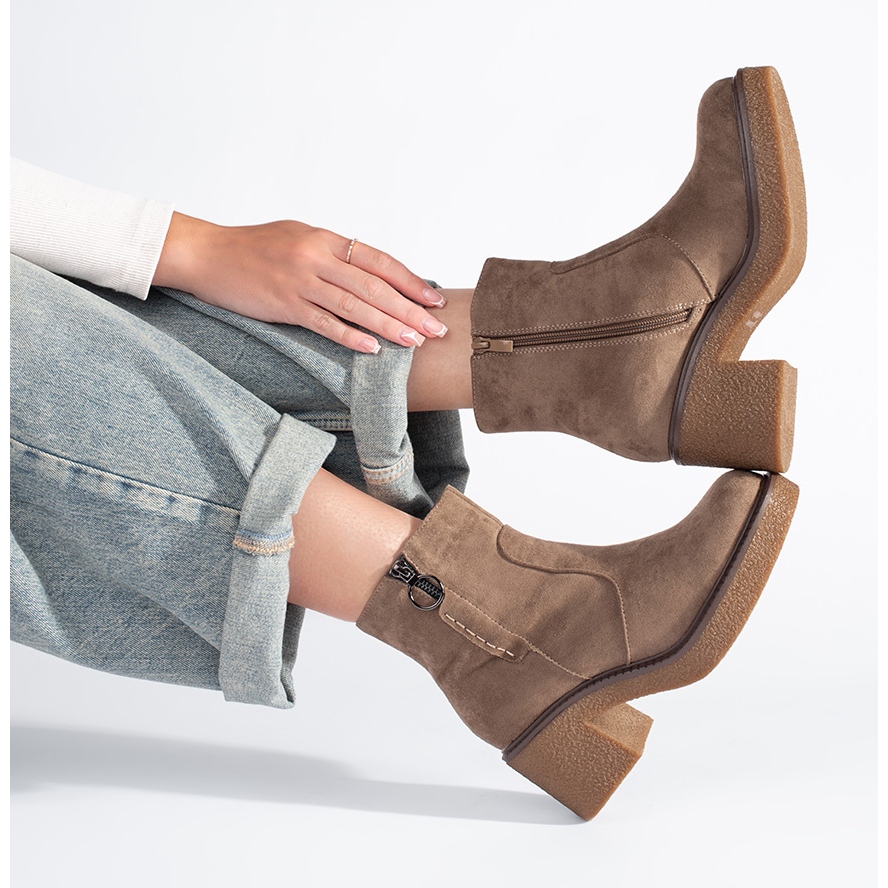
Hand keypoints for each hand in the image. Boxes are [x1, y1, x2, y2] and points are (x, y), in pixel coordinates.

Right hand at [153, 213, 446, 352]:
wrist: (206, 254)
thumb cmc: (254, 248)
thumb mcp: (298, 238)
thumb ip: (333, 254)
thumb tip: (370, 273)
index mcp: (325, 238)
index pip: (379, 261)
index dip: (410, 281)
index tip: (434, 299)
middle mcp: (317, 257)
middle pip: (374, 286)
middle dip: (410, 309)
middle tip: (437, 329)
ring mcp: (300, 281)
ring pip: (355, 306)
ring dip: (388, 326)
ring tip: (414, 342)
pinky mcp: (283, 304)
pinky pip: (324, 323)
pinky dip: (350, 337)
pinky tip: (372, 349)